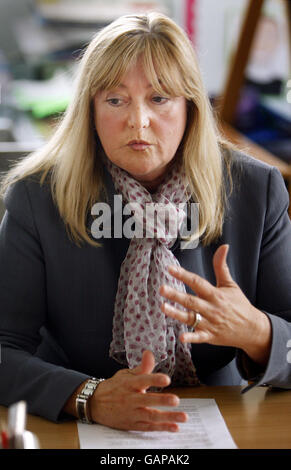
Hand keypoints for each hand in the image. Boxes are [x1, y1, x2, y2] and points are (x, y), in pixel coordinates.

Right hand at [89, 350, 187, 430]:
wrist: (95, 404)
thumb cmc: (115, 387)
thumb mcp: (126, 374)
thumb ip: (142, 367)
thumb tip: (150, 352)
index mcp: (130, 384)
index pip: (143, 380)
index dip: (154, 379)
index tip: (167, 379)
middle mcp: (131, 399)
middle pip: (147, 400)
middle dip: (162, 400)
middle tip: (176, 400)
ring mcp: (132, 413)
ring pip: (151, 416)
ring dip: (168, 417)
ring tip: (183, 417)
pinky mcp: (133, 424)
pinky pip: (149, 427)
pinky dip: (162, 428)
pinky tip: (174, 427)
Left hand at [159, 244, 270, 365]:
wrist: (252, 329)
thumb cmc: (239, 304)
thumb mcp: (230, 284)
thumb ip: (221, 266)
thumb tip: (224, 246)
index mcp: (215, 294)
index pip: (197, 282)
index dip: (183, 275)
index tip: (170, 269)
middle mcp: (211, 308)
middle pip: (191, 300)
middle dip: (176, 295)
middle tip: (162, 288)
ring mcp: (210, 323)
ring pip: (191, 318)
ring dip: (177, 313)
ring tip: (163, 307)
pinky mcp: (210, 336)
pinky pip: (199, 337)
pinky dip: (191, 337)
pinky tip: (182, 337)